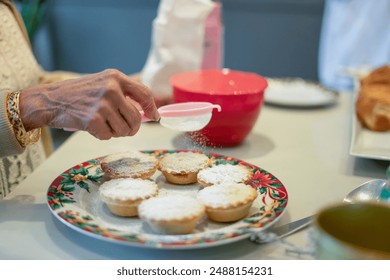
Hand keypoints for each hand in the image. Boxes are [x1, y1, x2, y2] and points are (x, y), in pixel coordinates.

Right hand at [19, 69, 159, 139]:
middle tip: (124, 129)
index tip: (154, 116)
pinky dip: (102, 135)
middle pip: (136, 118)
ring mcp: (103, 104)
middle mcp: (112, 89)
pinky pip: (108, 136)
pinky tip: (92, 126)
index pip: (144, 93)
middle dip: (132, 128)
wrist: (50, 100)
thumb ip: (123, 94)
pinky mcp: (94, 120)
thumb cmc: (78, 94)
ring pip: (124, 130)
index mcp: (116, 77)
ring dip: (116, 132)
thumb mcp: (102, 84)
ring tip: (103, 124)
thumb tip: (146, 113)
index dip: (152, 107)